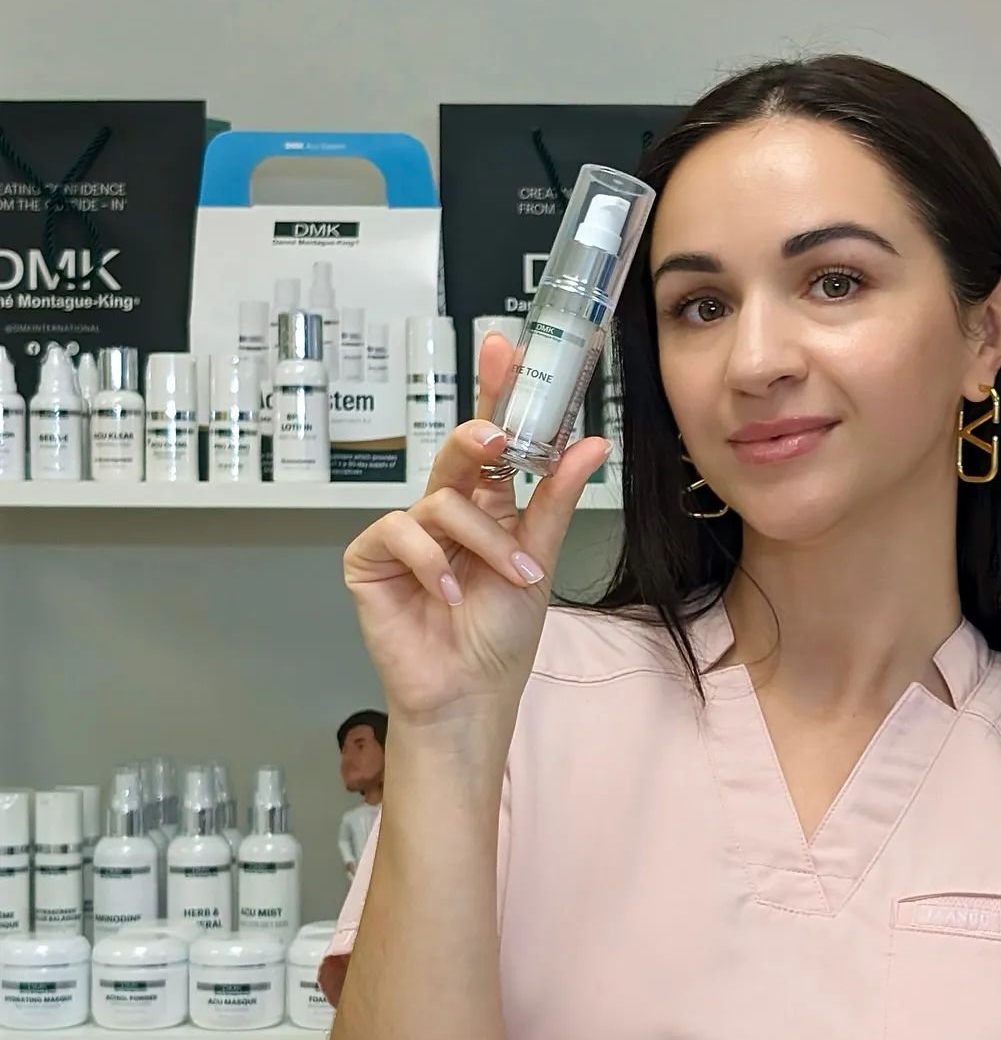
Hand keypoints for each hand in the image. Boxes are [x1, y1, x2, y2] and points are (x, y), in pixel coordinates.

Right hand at [342, 333, 609, 720]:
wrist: (469, 692)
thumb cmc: (501, 636)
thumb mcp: (539, 560)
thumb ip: (554, 500)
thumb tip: (590, 443)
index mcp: (487, 506)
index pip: (490, 439)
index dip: (495, 391)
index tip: (504, 347)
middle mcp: (444, 511)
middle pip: (458, 450)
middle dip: (479, 437)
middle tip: (500, 439)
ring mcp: (405, 533)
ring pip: (442, 501)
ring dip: (482, 541)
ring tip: (508, 580)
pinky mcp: (371, 557)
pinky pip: (400, 532)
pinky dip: (432, 562)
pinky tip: (450, 594)